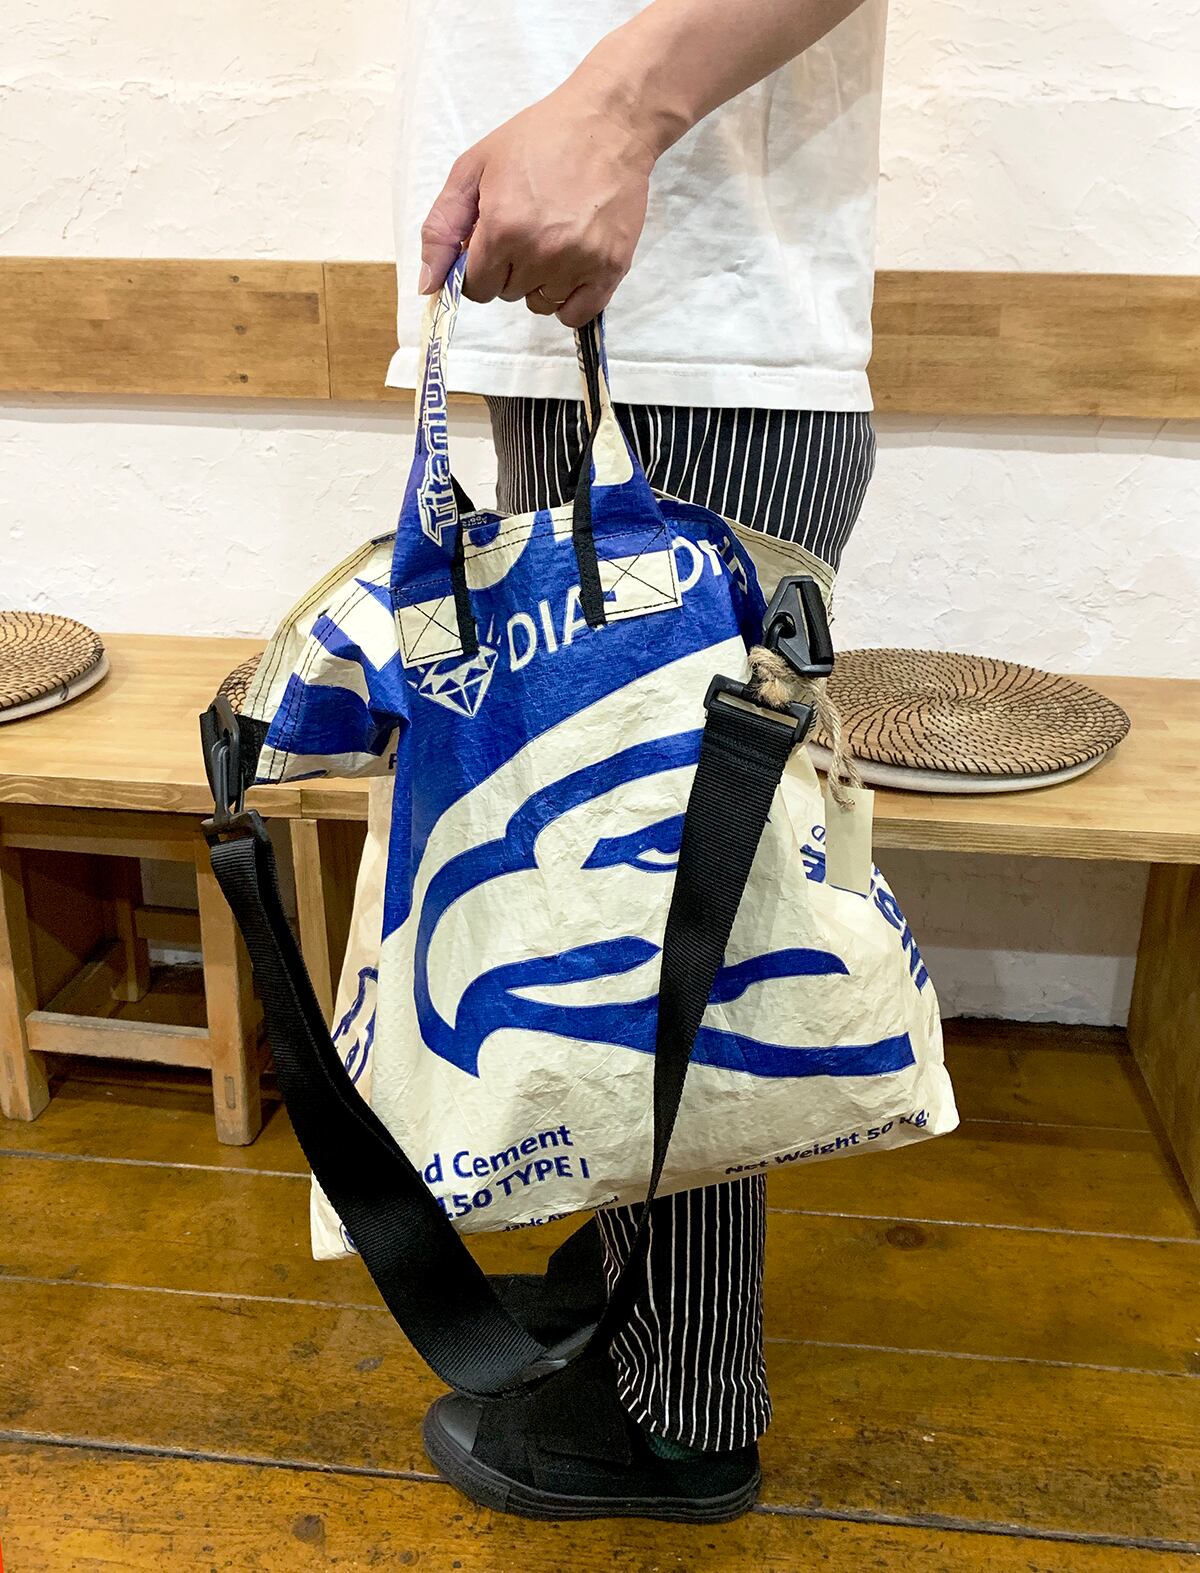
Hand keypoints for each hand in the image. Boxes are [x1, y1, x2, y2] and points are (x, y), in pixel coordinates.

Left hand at [419, 69, 658, 328]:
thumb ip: (442, 227)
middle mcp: (539, 252)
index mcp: (502, 228)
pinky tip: (569, 268)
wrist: (608, 121)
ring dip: (538, 283)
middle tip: (525, 228)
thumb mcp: (474, 167)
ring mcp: (579, 263)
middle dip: (507, 268)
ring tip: (551, 241)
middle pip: (506, 293)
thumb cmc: (539, 138)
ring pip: (540, 304)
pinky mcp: (610, 269)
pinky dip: (568, 300)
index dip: (476, 266)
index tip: (490, 242)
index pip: (474, 286)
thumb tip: (428, 286)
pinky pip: (576, 314)